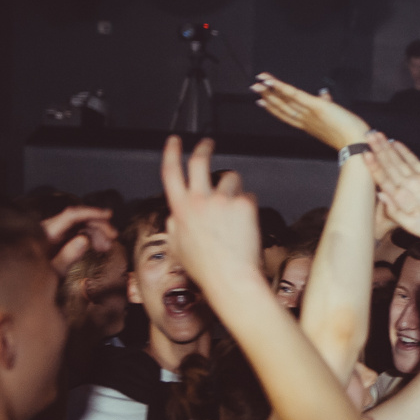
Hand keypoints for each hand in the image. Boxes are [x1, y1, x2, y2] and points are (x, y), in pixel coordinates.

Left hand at [43, 205, 117, 274]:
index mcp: (46, 232)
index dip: (90, 213)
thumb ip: (68, 255)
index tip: (108, 215)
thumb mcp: (55, 270)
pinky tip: (100, 248)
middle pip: (79, 218)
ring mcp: (57, 231)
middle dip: (98, 225)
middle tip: (113, 237)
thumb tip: (84, 239)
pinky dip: (92, 237)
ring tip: (106, 248)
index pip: (71, 215)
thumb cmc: (41, 277)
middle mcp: (51, 227)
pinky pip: (80, 230)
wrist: (31, 281)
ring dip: (98, 233)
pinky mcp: (62, 236)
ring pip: (82, 224)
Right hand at [160, 137, 263, 286]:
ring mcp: (222, 200)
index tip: (175, 141)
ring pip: (230, 179)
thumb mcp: (178, 248)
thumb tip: (174, 215)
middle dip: (203, 147)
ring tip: (234, 213)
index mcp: (181, 210)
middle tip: (208, 143)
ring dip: (233, 189)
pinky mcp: (244, 204)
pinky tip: (245, 226)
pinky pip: (248, 196)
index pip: (171, 172)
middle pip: (200, 161)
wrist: (231, 279)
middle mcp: (199, 200)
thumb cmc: (206, 269)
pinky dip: (247, 207)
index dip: (171, 153)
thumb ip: (174, 226)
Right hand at [251, 73, 369, 150]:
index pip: (288, 115)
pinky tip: (272, 81)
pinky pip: (295, 95)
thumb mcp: (335, 115)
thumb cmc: (350, 132)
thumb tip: (324, 93)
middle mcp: (306, 120)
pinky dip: (282, 88)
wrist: (357, 142)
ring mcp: (309, 113)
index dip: (274, 108)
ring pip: (285, 101)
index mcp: (310, 124)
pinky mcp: (315, 106)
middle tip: (254, 89)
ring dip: (270, 92)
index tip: (263, 102)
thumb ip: (327, 103)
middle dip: (267, 98)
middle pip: (282, 108)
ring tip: (257, 84)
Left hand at [362, 133, 419, 242]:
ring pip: (399, 161)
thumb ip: (396, 211)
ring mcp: (416, 181)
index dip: (374, 166)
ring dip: (387, 148)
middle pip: (388, 166)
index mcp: (399, 199)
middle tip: (368, 136)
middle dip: (378, 150)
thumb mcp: (413, 225)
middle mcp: (405, 187)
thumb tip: (380, 196)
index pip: (383, 179)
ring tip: (377, 136)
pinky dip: (405, 152)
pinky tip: (396, 144)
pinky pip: (414, 161)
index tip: (365, 154)